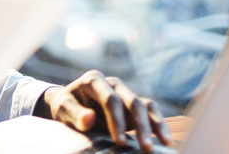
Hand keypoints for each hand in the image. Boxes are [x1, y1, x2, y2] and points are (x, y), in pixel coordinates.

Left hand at [34, 70, 173, 152]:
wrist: (70, 104)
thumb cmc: (65, 106)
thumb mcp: (63, 109)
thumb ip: (74, 114)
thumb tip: (89, 119)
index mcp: (93, 80)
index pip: (110, 100)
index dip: (116, 121)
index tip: (119, 142)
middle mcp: (112, 84)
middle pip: (132, 101)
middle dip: (141, 125)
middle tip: (146, 147)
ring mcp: (124, 92)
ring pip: (145, 105)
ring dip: (155, 124)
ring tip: (165, 142)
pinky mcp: (132, 104)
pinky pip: (150, 111)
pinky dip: (158, 123)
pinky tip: (166, 138)